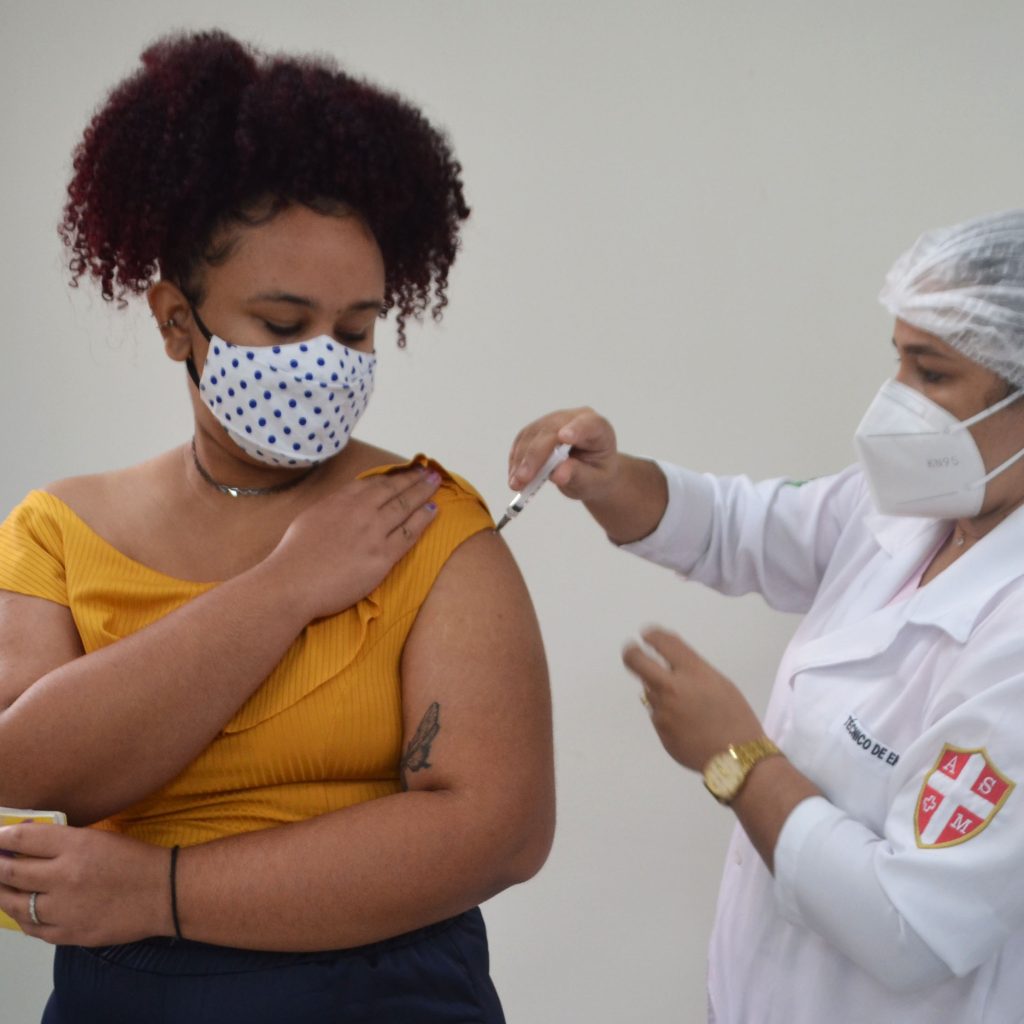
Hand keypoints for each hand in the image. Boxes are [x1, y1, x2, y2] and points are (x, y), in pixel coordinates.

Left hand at [0, 823, 169, 946]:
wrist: (163, 893)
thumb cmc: (136, 861)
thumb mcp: (101, 838)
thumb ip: (64, 841)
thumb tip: (28, 842)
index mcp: (76, 846)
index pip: (24, 839)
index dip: (4, 837)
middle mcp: (65, 877)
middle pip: (11, 872)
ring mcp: (64, 909)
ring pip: (15, 904)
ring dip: (2, 894)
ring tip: (0, 888)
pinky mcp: (68, 934)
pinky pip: (32, 928)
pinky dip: (22, 918)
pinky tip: (21, 911)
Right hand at [265, 467, 440, 620]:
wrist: (293, 582)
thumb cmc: (294, 556)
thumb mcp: (310, 518)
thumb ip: (332, 508)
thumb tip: (344, 505)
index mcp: (340, 500)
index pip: (373, 483)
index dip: (392, 477)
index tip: (403, 472)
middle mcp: (360, 511)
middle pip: (393, 489)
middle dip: (413, 478)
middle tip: (429, 472)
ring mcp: (373, 532)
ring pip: (405, 507)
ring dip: (423, 492)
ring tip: (436, 483)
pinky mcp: (382, 556)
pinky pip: (409, 534)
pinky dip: (424, 519)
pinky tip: (433, 510)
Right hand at [508, 407, 619, 502]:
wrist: (590, 472)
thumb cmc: (597, 475)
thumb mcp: (593, 481)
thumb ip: (578, 476)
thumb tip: (557, 474)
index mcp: (597, 428)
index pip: (587, 424)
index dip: (576, 429)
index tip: (564, 437)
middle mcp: (573, 419)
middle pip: (551, 432)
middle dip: (535, 456)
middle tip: (523, 479)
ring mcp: (553, 421)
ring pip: (532, 435)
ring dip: (521, 460)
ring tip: (516, 484)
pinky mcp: (537, 429)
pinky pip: (522, 440)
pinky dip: (516, 459)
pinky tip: (515, 476)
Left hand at [622, 628, 762, 770]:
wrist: (737, 758)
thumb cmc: (736, 717)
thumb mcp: (719, 683)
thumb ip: (692, 671)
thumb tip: (668, 665)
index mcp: (693, 672)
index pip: (663, 643)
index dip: (652, 635)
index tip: (647, 635)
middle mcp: (672, 688)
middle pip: (636, 662)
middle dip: (631, 653)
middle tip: (632, 651)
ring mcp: (663, 711)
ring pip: (650, 691)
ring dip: (659, 690)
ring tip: (686, 705)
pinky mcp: (660, 731)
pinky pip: (658, 715)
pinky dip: (667, 714)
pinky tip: (687, 724)